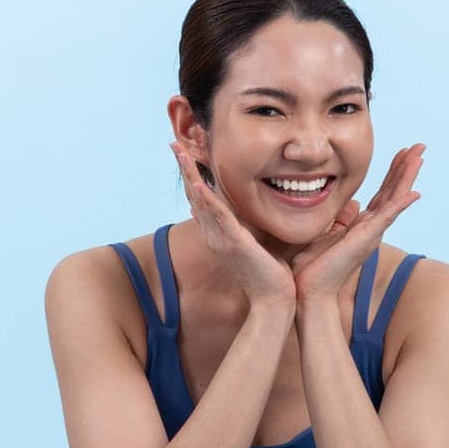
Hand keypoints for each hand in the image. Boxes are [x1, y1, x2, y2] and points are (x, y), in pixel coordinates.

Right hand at [171, 142, 297, 311]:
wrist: (274, 302)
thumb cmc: (274, 277)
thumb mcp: (264, 244)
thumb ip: (260, 227)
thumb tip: (272, 208)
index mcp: (222, 235)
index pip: (204, 201)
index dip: (195, 178)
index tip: (188, 156)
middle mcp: (216, 235)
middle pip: (195, 196)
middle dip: (185, 169)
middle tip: (174, 144)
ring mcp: (222, 239)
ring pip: (201, 200)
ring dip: (189, 174)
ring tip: (179, 151)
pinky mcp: (234, 243)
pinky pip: (216, 216)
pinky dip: (206, 197)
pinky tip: (197, 180)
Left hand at [288, 144, 423, 306]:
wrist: (308, 292)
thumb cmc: (310, 269)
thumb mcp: (322, 234)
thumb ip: (335, 219)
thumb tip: (347, 206)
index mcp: (360, 227)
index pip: (381, 195)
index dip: (392, 174)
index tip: (401, 154)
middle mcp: (370, 229)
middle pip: (393, 193)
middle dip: (405, 168)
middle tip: (419, 146)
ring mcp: (370, 234)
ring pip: (394, 200)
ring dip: (407, 177)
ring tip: (419, 156)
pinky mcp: (366, 240)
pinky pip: (387, 218)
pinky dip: (400, 205)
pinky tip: (415, 192)